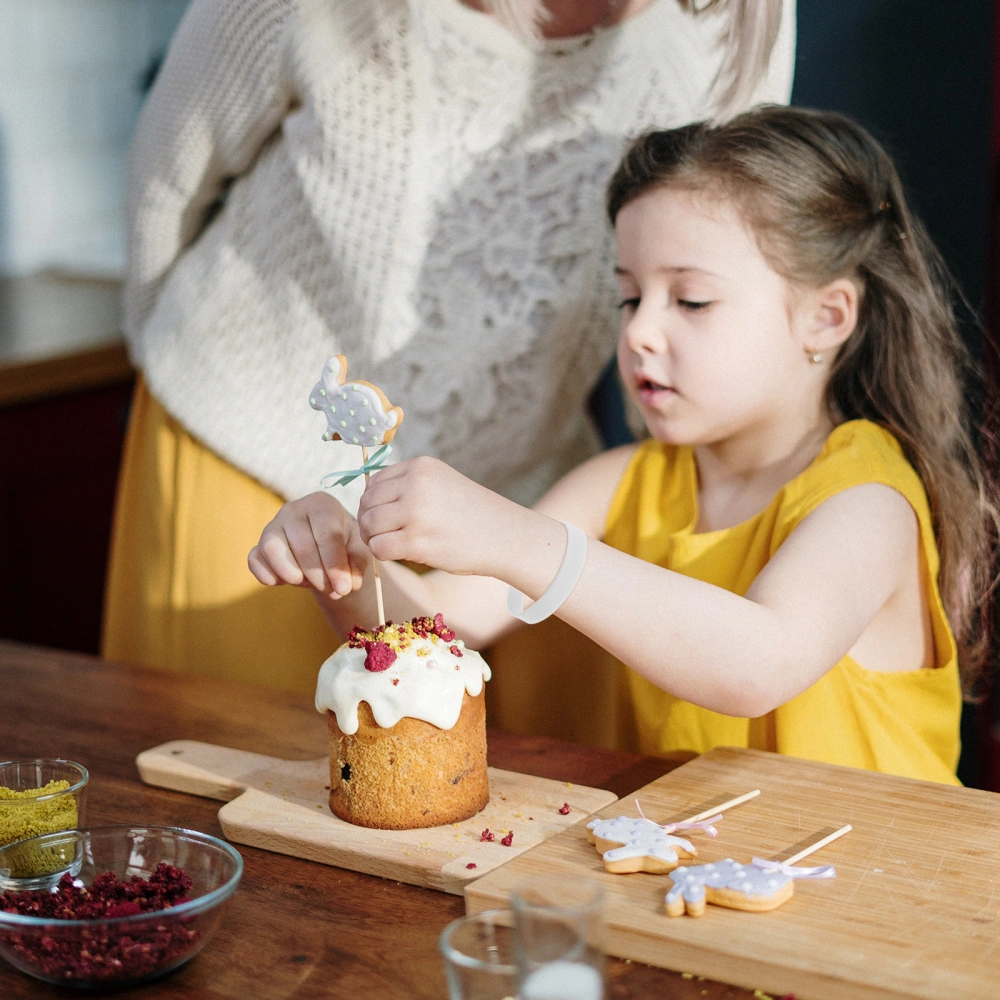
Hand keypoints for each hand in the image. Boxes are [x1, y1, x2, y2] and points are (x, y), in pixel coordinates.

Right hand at [248, 492, 369, 597]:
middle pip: (302, 546)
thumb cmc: (344, 544)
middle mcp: (293, 510)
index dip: (335, 565)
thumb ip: (357, 564)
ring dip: (292, 575)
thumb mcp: (358, 550)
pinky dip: (268, 576)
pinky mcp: (258, 545)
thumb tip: (350, 583)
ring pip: (273, 550)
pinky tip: (284, 582)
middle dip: (318, 576)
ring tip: (308, 582)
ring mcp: (272, 526)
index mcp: (321, 504)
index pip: (326, 534)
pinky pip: (255, 560)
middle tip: (331, 590)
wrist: (325, 548)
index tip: (344, 588)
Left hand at [357, 457, 522, 576]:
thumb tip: (368, 499)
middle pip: (367, 503)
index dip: (373, 502)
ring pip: (369, 525)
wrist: (506, 535)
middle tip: (384, 535)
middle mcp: (416, 484)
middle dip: (370, 522)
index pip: (374, 482)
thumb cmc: (473, 514)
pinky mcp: (417, 540)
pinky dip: (383, 554)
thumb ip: (409, 485)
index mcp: (421, 467)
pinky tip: (400, 554)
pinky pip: (379, 547)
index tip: (385, 517)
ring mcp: (416, 512)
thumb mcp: (442, 483)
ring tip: (392, 544)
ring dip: (374, 539)